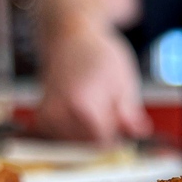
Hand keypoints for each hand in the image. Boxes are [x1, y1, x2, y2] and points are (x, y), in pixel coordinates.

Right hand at [35, 24, 152, 144]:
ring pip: (76, 145)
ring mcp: (47, 116)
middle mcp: (60, 112)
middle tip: (109, 109)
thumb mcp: (124, 79)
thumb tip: (139, 132)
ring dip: (89, 134)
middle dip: (104, 135)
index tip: (125, 129)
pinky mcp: (42, 118)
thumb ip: (129, 111)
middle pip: (89, 145)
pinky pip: (63, 140)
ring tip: (94, 104)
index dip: (118, 139)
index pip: (104, 142)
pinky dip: (75, 132)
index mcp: (82, 104)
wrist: (69, 35)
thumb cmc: (98, 53)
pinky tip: (81, 113)